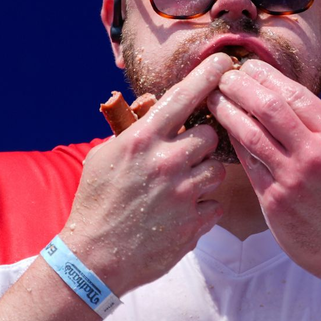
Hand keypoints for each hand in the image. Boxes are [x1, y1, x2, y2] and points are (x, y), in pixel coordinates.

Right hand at [62, 53, 234, 294]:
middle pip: (210, 136)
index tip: (226, 62)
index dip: (207, 76)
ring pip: (217, 171)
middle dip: (202, 143)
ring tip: (177, 190)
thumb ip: (135, 130)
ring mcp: (183, 193)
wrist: (93, 258)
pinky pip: (215, 204)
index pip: (184, 97)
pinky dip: (202, 208)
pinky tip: (178, 215)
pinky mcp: (194, 223)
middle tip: (184, 156)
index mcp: (142, 140)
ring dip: (202, 177)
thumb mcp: (104, 156)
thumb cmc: (96, 202)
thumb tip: (157, 105)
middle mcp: (166, 162)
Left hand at [208, 59, 320, 287]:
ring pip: (250, 135)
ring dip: (228, 111)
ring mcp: (292, 180)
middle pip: (266, 107)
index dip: (266, 75)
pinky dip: (235, 145)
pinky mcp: (275, 204)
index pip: (294, 94)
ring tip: (213, 98)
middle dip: (241, 85)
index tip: (250, 66)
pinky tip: (225, 132)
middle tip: (224, 75)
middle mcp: (314, 154)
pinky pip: (249, 166)